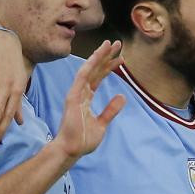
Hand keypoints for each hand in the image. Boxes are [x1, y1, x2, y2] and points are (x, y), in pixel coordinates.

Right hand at [52, 40, 125, 163]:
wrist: (72, 149)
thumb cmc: (83, 139)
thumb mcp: (102, 124)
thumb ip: (111, 110)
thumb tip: (122, 96)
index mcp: (86, 98)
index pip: (100, 78)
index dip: (110, 66)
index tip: (121, 57)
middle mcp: (81, 92)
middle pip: (96, 70)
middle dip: (107, 56)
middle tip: (118, 43)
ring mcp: (76, 93)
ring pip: (89, 69)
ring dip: (99, 56)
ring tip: (110, 44)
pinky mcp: (73, 97)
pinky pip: (82, 77)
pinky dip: (90, 65)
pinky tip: (97, 55)